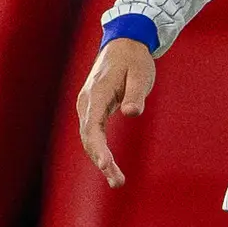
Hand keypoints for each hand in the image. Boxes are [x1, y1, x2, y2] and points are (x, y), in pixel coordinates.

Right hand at [74, 36, 155, 185]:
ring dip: (100, 159)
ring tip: (117, 180)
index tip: (106, 164)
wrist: (124, 43)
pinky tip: (109, 165)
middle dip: (101, 161)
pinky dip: (99, 150)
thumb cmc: (134, 59)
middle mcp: (87, 102)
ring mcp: (88, 106)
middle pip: (89, 137)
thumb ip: (136, 94)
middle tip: (118, 182)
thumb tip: (132, 113)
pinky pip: (93, 133)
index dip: (98, 147)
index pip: (93, 126)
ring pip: (89, 137)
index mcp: (97, 94)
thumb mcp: (140, 73)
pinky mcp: (93, 108)